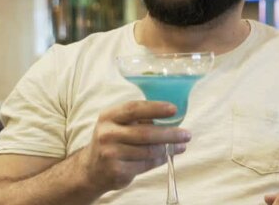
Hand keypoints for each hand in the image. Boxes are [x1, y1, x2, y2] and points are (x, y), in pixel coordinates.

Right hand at [75, 101, 191, 192]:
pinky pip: (145, 164)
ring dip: (169, 148)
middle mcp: (107, 134)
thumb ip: (139, 119)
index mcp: (109, 116)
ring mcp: (110, 153)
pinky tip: (168, 156)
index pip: (134, 109)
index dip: (155, 108)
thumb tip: (172, 116)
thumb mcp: (118, 124)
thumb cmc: (112, 141)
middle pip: (145, 133)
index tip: (174, 110)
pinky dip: (160, 160)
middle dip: (170, 133)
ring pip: (148, 151)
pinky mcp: (117, 171)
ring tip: (181, 145)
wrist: (91, 168)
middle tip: (187, 134)